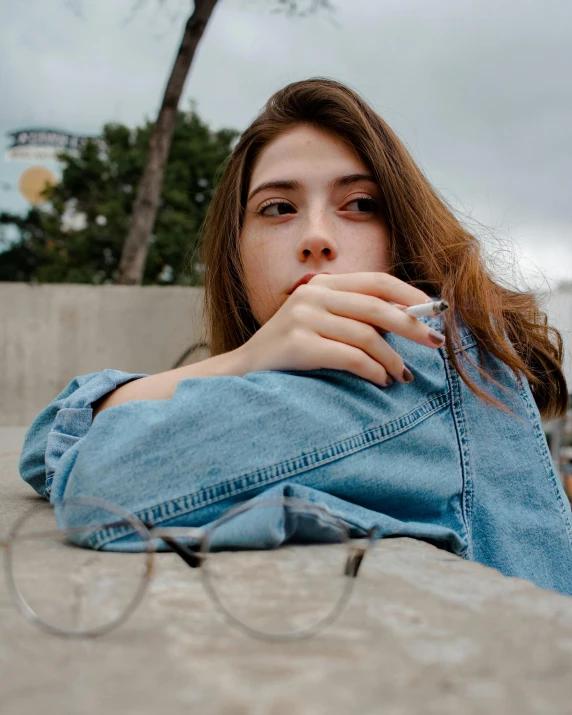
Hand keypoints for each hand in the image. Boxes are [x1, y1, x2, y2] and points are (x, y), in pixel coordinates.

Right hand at [235, 272, 444, 386]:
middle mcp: (313, 295)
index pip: (376, 280)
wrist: (244, 370)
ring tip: (403, 375)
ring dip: (392, 358)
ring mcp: (303, 318)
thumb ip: (354, 315)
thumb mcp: (321, 322)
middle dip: (411, 325)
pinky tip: (381, 381)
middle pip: (376, 306)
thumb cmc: (290, 350)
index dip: (409, 293)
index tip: (435, 310)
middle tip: (435, 342)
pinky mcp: (298, 345)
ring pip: (366, 335)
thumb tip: (407, 317)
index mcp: (322, 285)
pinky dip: (373, 370)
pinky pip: (351, 357)